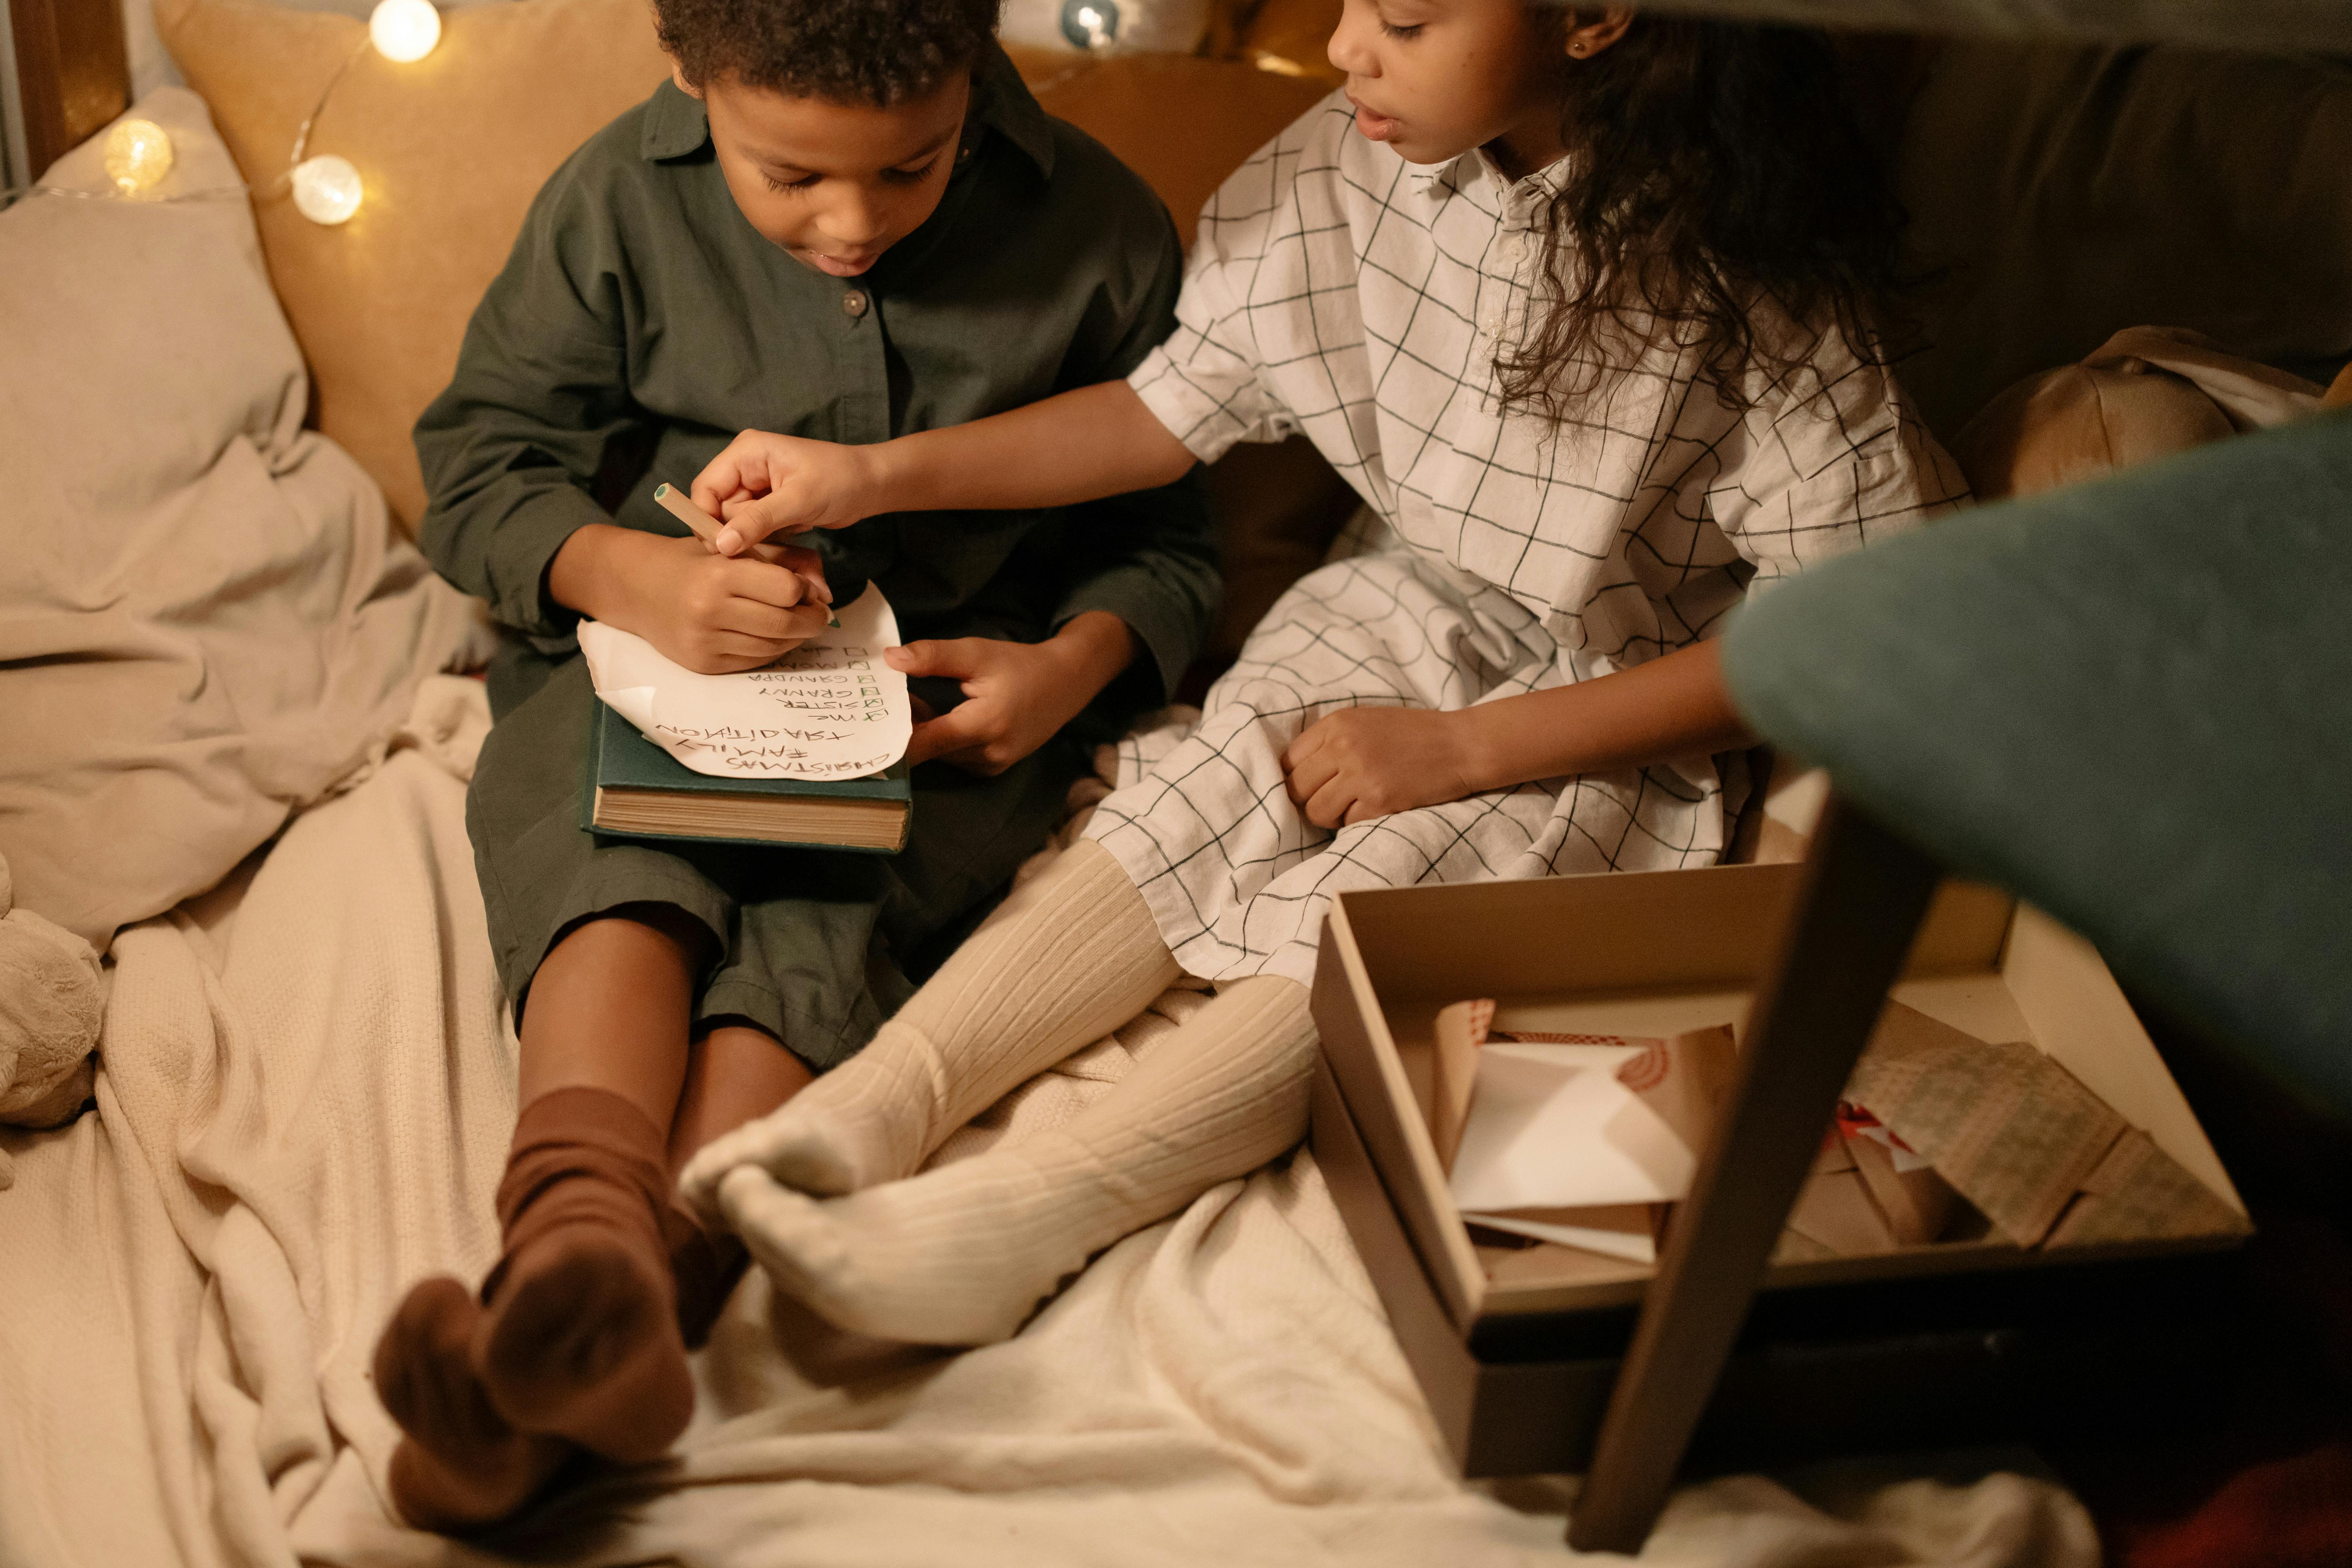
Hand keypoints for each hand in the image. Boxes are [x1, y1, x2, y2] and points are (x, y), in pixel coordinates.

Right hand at [551, 527, 832, 673]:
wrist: (636, 587)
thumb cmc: (693, 561)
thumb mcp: (735, 547)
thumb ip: (784, 558)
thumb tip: (824, 590)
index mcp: (719, 573)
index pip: (787, 589)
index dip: (805, 590)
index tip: (808, 588)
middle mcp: (710, 610)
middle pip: (786, 623)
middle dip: (812, 619)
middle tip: (818, 613)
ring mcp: (705, 641)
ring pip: (774, 647)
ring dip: (795, 637)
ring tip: (797, 623)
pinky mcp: (703, 664)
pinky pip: (754, 662)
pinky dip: (771, 649)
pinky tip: (772, 636)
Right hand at [693, 430, 887, 554]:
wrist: (870, 486)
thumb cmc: (839, 480)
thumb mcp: (799, 500)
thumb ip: (758, 520)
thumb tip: (722, 544)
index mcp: (745, 452)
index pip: (706, 488)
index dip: (707, 518)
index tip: (720, 549)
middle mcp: (744, 467)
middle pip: (719, 509)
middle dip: (739, 530)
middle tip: (770, 540)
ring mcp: (755, 488)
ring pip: (736, 524)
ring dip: (756, 538)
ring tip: (787, 534)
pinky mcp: (767, 506)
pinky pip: (752, 529)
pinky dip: (767, 539)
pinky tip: (789, 535)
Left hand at [886, 613, 1133, 773]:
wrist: (1066, 683)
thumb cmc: (1021, 665)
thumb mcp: (977, 652)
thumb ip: (933, 657)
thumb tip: (890, 659)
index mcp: (983, 726)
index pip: (923, 744)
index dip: (891, 739)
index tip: (866, 729)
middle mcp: (987, 755)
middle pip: (928, 750)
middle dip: (906, 728)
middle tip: (885, 700)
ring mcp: (991, 766)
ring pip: (939, 755)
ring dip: (925, 732)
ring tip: (916, 701)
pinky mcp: (993, 769)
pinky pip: (954, 757)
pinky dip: (942, 738)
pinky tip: (942, 714)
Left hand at [1281, 706, 1483, 827]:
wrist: (1461, 744)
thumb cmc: (1414, 734)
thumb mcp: (1365, 721)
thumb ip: (1331, 740)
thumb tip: (1296, 773)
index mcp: (1336, 723)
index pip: (1288, 761)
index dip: (1295, 779)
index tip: (1310, 786)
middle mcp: (1343, 746)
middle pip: (1296, 788)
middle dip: (1308, 800)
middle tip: (1330, 801)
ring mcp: (1361, 774)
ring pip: (1316, 811)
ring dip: (1330, 816)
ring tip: (1351, 807)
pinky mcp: (1380, 800)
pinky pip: (1346, 823)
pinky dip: (1355, 822)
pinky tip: (1374, 808)